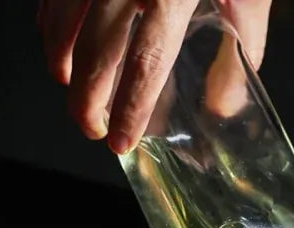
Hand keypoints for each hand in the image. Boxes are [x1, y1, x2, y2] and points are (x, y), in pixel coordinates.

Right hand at [37, 0, 272, 153]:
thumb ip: (242, 44)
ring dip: (61, 61)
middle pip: (96, 51)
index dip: (129, 109)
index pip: (145, 65)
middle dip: (87, 99)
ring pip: (63, 20)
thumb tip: (224, 103)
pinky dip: (51, 19)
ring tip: (68, 89)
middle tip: (92, 129)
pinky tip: (56, 42)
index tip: (121, 142)